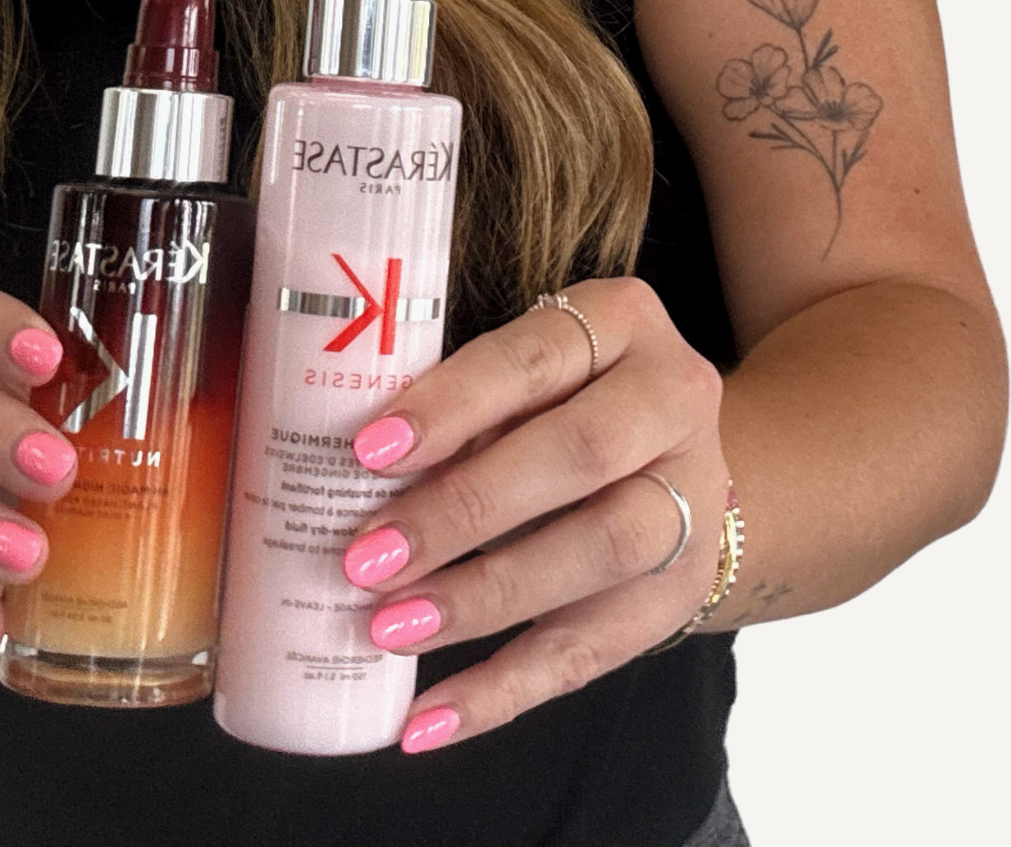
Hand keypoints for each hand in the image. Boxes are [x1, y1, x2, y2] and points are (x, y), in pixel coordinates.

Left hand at [343, 277, 727, 752]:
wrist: (672, 452)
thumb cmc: (557, 394)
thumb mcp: (523, 367)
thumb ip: (459, 399)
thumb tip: (346, 464)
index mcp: (624, 320)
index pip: (535, 355)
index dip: (452, 403)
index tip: (369, 450)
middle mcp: (675, 400)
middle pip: (581, 455)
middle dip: (465, 509)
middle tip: (366, 556)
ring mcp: (693, 499)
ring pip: (602, 553)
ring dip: (483, 597)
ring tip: (388, 628)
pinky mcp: (682, 593)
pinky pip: (594, 651)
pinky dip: (502, 691)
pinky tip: (426, 719)